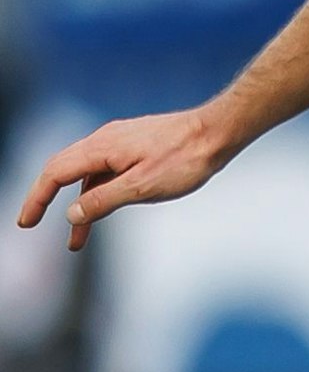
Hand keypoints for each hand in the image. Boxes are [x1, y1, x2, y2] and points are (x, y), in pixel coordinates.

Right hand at [15, 106, 235, 251]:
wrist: (220, 132)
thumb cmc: (186, 158)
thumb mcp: (142, 187)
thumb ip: (104, 200)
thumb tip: (72, 213)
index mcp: (101, 147)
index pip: (55, 173)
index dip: (36, 198)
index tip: (25, 223)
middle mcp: (105, 140)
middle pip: (64, 170)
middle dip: (47, 199)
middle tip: (34, 224)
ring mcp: (122, 142)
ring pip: (88, 174)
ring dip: (80, 205)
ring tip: (78, 240)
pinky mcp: (137, 147)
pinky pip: (107, 171)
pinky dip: (99, 193)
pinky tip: (104, 211)